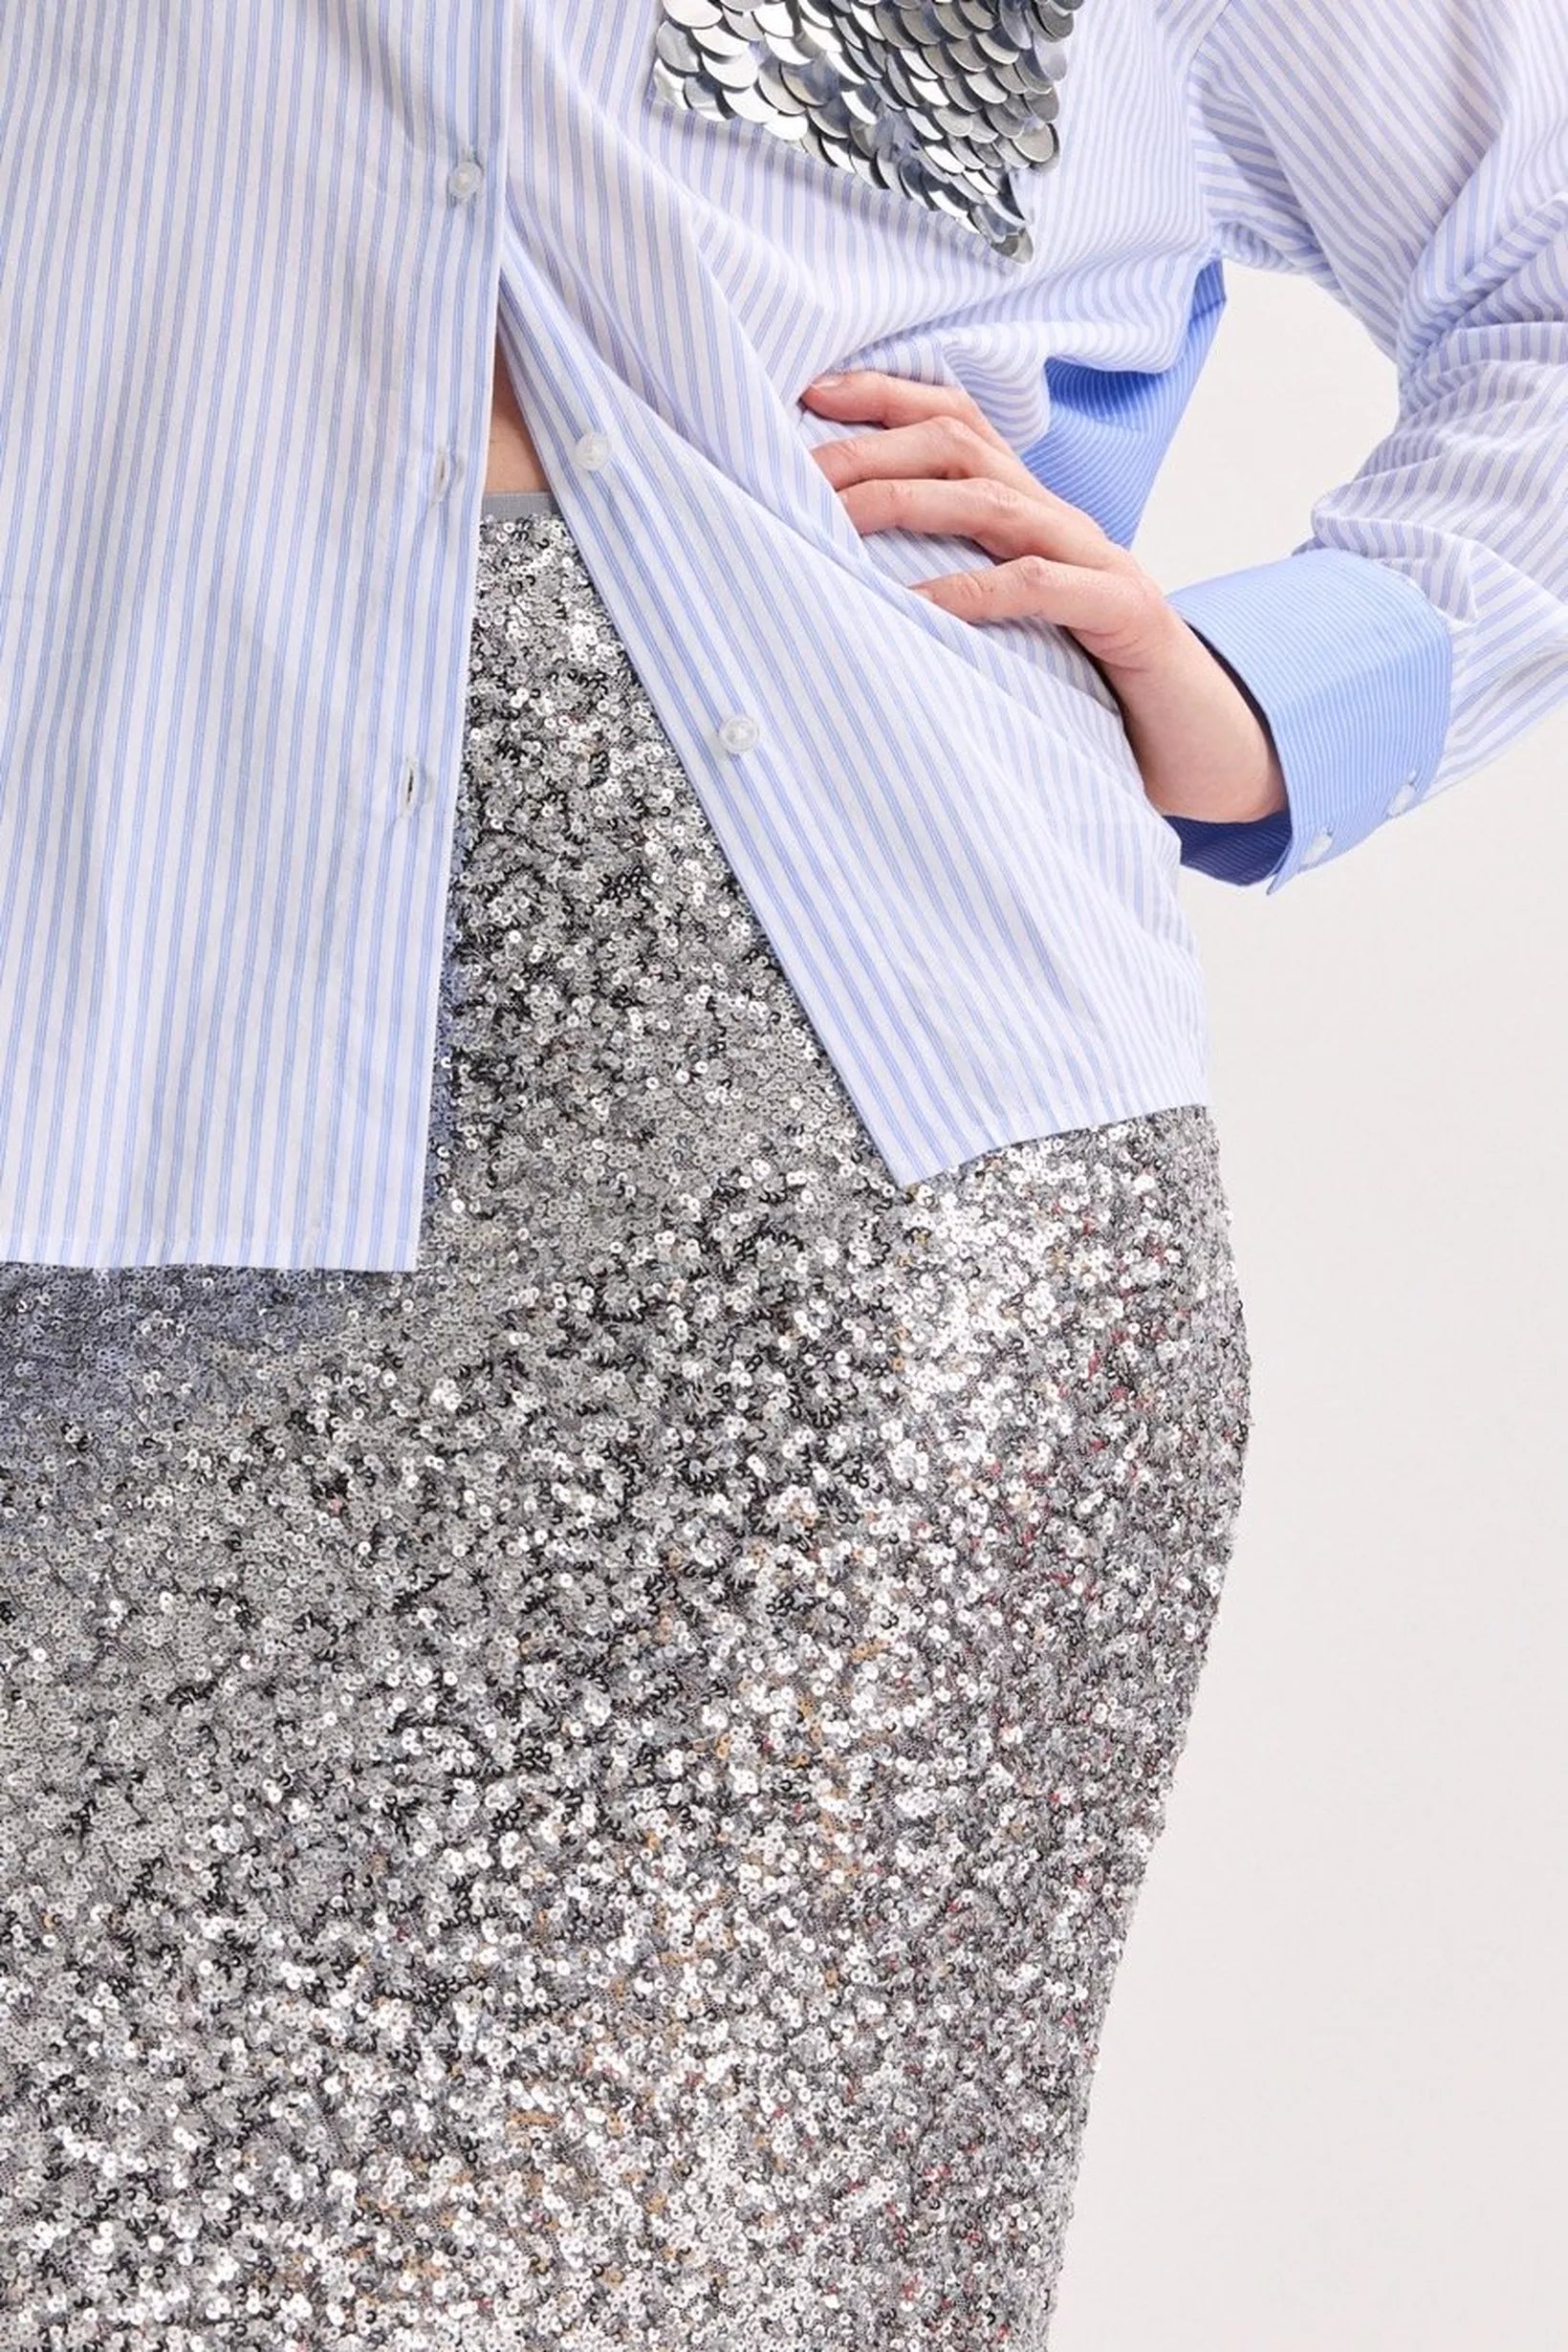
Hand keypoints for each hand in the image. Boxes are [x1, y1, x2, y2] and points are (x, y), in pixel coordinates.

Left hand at [800, 367, 1287, 826]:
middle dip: (871, 450)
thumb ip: (955, 592)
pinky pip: (1036, 588)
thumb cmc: (1099, 691)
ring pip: (992, 502)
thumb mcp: (1014, 630)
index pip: (956, 424)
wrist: (1208, 744)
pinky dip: (969, 593)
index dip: (883, 399)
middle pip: (959, 446)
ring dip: (907, 502)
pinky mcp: (1122, 613)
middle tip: (796, 471)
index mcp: (1032, 514)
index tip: (805, 394)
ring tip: (835, 522)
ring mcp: (1097, 560)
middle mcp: (1061, 521)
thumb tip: (848, 589)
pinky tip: (915, 607)